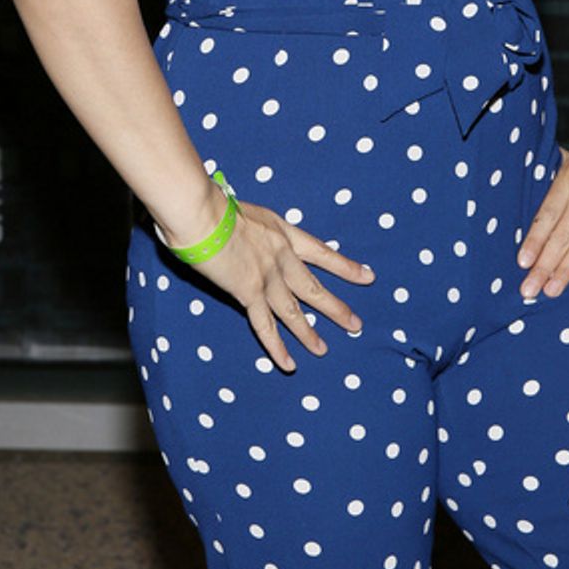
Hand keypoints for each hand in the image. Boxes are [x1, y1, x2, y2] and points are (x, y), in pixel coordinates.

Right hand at [194, 199, 375, 371]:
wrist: (201, 213)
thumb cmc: (211, 204)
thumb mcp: (244, 212)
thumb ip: (250, 230)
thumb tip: (242, 238)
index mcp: (282, 231)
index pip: (321, 252)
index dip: (344, 266)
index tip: (367, 277)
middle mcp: (281, 255)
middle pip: (313, 287)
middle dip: (335, 308)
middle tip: (355, 325)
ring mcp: (267, 276)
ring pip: (294, 312)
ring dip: (309, 334)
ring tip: (323, 350)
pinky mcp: (248, 293)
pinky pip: (266, 326)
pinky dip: (277, 347)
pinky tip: (289, 363)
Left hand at [517, 126, 568, 303]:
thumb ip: (558, 175)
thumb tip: (537, 181)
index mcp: (568, 181)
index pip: (546, 216)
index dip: (533, 240)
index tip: (522, 262)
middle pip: (560, 237)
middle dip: (543, 265)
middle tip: (529, 290)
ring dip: (567, 270)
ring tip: (552, 291)